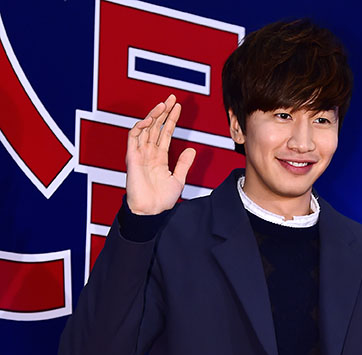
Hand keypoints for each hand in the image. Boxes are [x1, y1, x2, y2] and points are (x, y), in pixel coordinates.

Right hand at [126, 93, 195, 214]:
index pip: (165, 133)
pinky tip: (151, 119)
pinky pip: (133, 137)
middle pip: (155, 127)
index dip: (171, 119)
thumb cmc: (161, 200)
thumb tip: (191, 149)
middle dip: (163, 111)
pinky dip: (140, 126)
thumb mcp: (178, 179)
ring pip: (145, 128)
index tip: (178, 107)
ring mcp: (140, 154)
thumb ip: (184, 164)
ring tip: (164, 104)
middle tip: (172, 97)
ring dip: (153, 115)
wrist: (151, 211)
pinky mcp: (132, 157)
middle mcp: (148, 153)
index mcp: (159, 158)